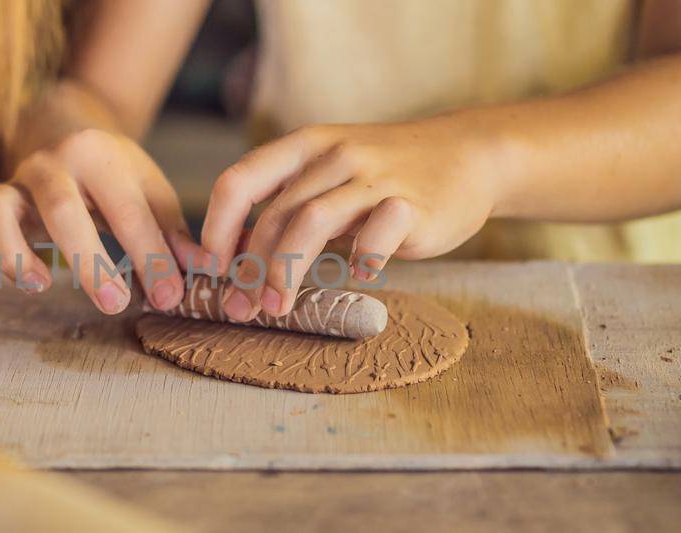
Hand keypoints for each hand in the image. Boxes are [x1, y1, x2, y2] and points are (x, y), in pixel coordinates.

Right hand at [0, 129, 209, 313]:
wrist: (66, 134)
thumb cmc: (116, 178)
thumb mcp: (152, 192)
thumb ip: (174, 235)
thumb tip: (206, 272)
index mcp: (97, 155)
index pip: (126, 208)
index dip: (150, 255)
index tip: (170, 297)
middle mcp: (47, 164)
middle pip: (59, 207)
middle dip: (89, 259)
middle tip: (116, 303)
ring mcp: (8, 184)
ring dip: (12, 250)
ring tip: (39, 286)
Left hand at [202, 122, 506, 320]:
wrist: (470, 156)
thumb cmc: (387, 176)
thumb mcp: (330, 177)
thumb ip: (289, 206)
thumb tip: (237, 258)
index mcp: (305, 146)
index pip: (239, 182)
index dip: (216, 229)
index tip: (210, 271)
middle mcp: (335, 155)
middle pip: (273, 214)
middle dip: (249, 269)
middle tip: (239, 309)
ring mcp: (374, 177)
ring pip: (311, 221)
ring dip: (286, 270)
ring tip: (277, 309)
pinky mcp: (412, 204)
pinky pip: (376, 236)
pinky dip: (361, 261)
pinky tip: (361, 276)